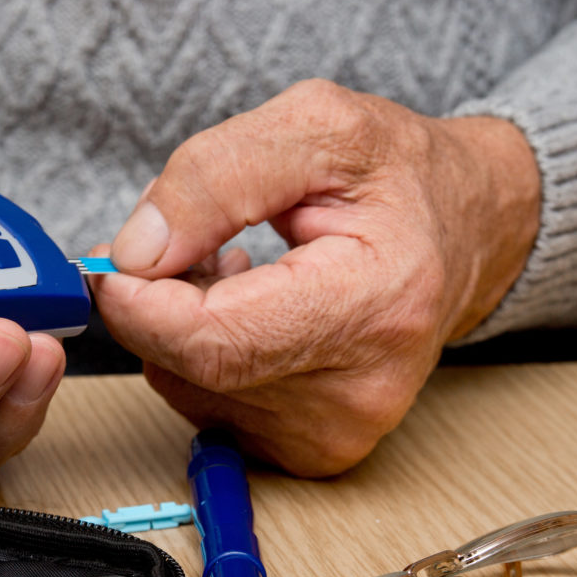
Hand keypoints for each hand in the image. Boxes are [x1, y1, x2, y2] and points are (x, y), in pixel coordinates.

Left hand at [92, 79, 539, 475]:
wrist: (464, 232)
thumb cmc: (398, 175)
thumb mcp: (316, 126)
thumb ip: (216, 176)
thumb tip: (136, 251)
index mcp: (376, 304)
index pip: (213, 339)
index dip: (140, 301)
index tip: (112, 259)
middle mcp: (361, 391)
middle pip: (190, 368)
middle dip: (155, 300)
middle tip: (184, 237)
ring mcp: (338, 432)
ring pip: (186, 386)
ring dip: (179, 322)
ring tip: (235, 264)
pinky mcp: (314, 450)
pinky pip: (207, 403)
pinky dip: (201, 352)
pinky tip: (245, 307)